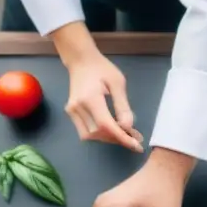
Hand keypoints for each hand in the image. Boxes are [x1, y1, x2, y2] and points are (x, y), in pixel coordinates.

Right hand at [53, 22, 142, 151]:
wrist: (81, 60)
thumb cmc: (101, 68)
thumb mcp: (118, 83)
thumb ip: (123, 106)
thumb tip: (128, 127)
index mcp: (90, 98)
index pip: (106, 125)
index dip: (121, 138)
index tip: (136, 145)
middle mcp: (77, 107)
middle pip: (98, 133)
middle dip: (117, 139)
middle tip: (134, 138)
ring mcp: (72, 111)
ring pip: (90, 136)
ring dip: (108, 138)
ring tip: (123, 134)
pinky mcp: (70, 113)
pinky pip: (85, 131)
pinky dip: (99, 134)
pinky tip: (111, 129)